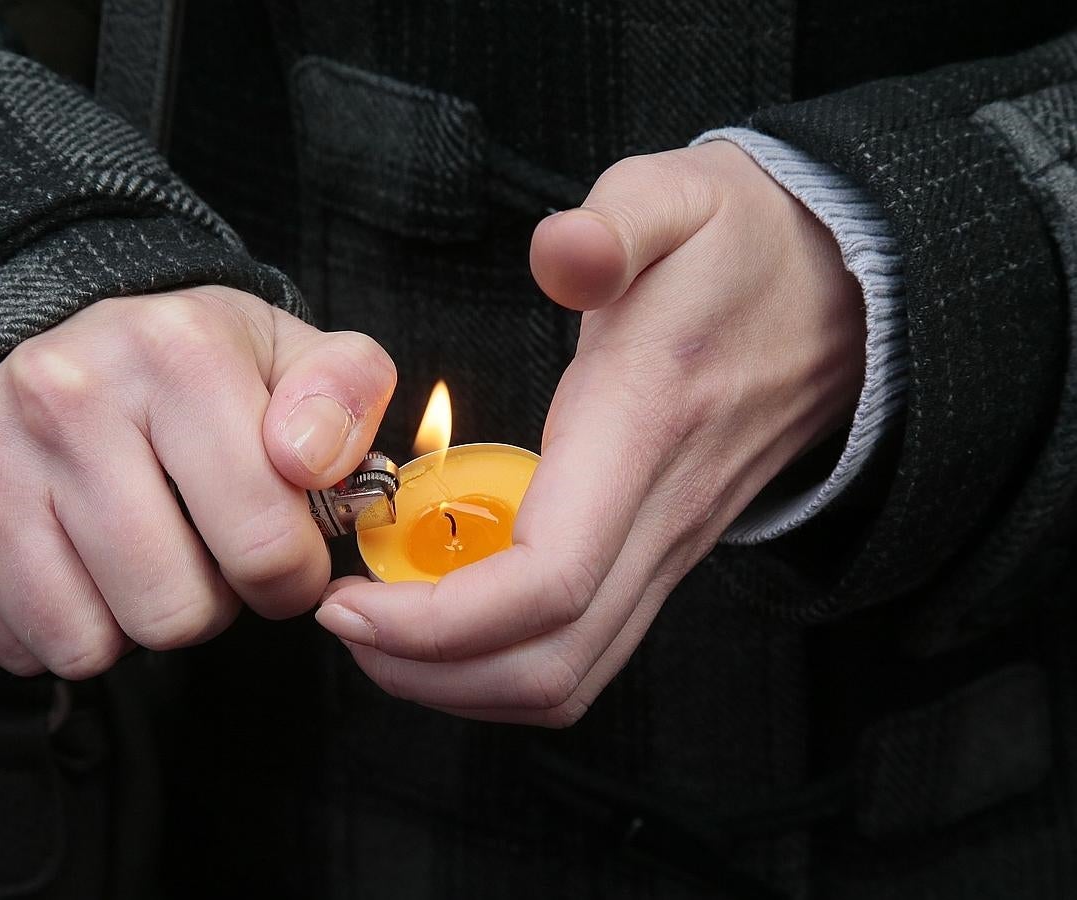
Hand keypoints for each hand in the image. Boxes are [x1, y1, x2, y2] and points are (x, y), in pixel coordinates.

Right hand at [0, 286, 394, 677]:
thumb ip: (346, 395)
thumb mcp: (296, 357)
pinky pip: (13, 644)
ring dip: (131, 622)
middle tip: (204, 555)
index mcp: (173, 350)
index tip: (284, 555)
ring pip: (86, 642)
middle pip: (173, 612)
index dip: (292, 577)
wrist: (66, 341)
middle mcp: (61, 392)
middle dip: (210, 605)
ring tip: (143, 555)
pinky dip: (59, 627)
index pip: (265, 546)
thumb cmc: (197, 369)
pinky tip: (78, 563)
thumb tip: (310, 458)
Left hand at [314, 140, 864, 725]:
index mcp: (642, 431)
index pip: (546, 580)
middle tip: (343, 622)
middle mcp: (660, 516)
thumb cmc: (744, 247)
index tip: (347, 598)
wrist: (846, 297)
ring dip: (463, 683)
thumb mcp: (679, 195)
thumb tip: (559, 253)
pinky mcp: (663, 555)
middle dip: (429, 673)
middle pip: (550, 663)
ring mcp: (668, 548)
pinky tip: (443, 615)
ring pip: (569, 676)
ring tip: (379, 632)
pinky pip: (584, 651)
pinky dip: (502, 662)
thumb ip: (616, 221)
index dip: (437, 619)